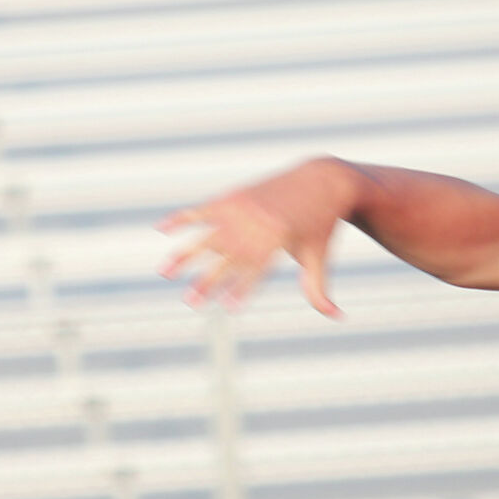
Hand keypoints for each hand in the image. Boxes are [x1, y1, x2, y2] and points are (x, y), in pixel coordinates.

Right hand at [157, 158, 356, 312]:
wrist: (322, 181)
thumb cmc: (321, 225)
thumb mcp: (318, 257)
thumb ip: (318, 289)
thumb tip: (336, 317)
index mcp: (278, 238)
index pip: (255, 270)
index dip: (243, 289)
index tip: (229, 308)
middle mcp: (256, 222)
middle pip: (226, 257)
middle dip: (208, 281)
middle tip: (191, 302)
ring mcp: (241, 208)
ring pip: (207, 235)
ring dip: (184, 255)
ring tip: (164, 273)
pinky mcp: (233, 196)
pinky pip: (202, 209)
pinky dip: (181, 218)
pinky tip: (161, 228)